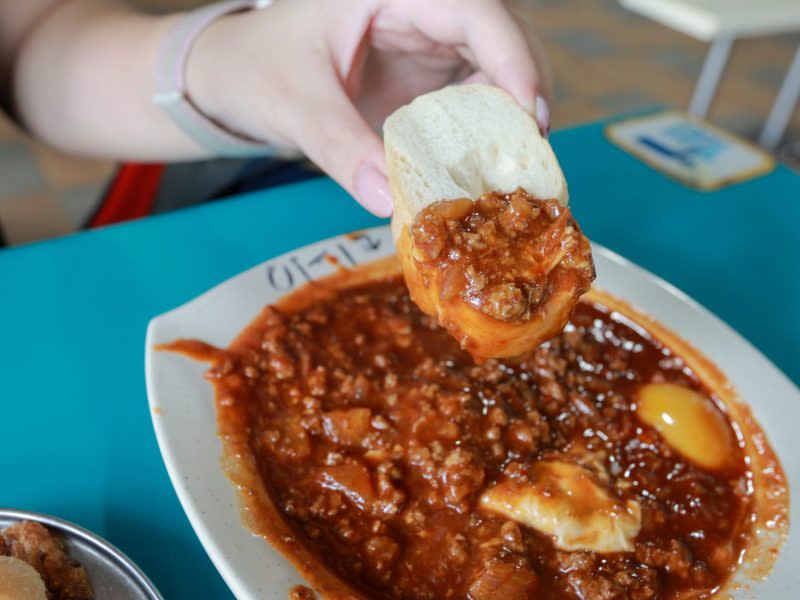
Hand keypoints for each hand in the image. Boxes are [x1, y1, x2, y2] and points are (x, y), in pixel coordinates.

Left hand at [186, 0, 550, 216]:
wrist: (239, 78)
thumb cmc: (257, 69)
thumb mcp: (292, 104)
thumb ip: (338, 146)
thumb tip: (385, 198)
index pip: (472, 8)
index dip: (511, 56)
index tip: (527, 115)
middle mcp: (421, 7)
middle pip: (502, 34)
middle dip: (523, 90)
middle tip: (528, 153)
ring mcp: (428, 39)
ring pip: (498, 65)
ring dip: (510, 114)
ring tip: (509, 166)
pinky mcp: (428, 73)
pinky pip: (475, 95)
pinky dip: (486, 130)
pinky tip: (482, 165)